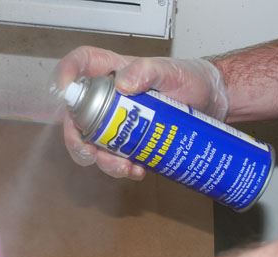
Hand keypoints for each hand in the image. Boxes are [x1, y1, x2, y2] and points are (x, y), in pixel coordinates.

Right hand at [54, 46, 228, 179]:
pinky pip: (114, 159)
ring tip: (125, 167)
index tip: (65, 91)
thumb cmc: (191, 79)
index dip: (66, 74)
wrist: (212, 104)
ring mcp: (116, 123)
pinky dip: (121, 169)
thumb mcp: (171, 71)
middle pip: (75, 116)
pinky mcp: (129, 143)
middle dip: (76, 139)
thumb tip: (122, 84)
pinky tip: (138, 170)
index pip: (81, 65)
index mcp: (113, 72)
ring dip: (103, 161)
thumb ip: (147, 71)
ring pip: (92, 145)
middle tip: (90, 153)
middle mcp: (108, 98)